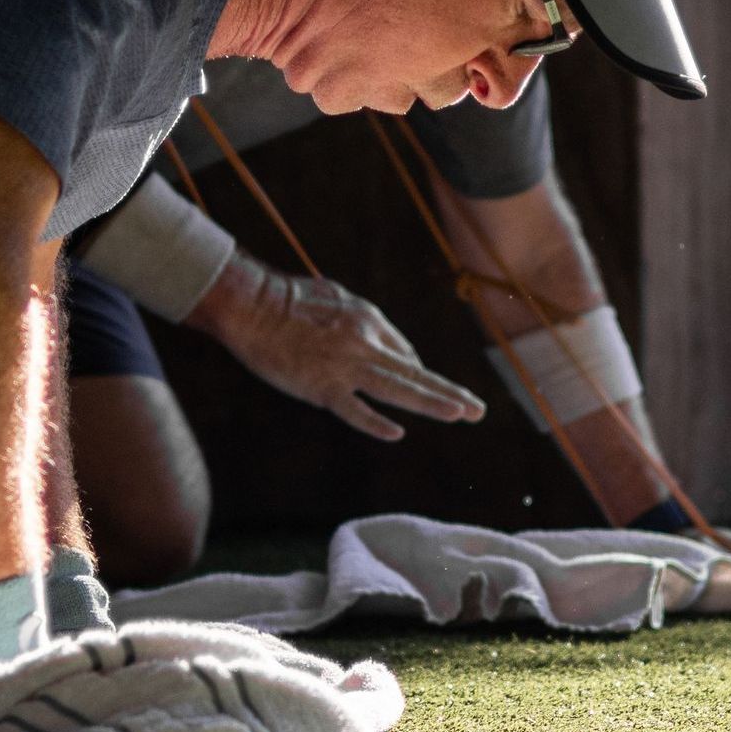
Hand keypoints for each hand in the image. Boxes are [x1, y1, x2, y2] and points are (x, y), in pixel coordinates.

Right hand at [185, 251, 486, 439]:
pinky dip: (374, 421)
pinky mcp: (320, 385)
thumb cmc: (290, 300)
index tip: (428, 394)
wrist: (252, 304)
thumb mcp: (338, 299)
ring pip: (397, 389)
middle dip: (449, 392)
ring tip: (461, 415)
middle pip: (415, 373)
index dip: (419, 377)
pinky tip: (396, 432)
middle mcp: (364, 343)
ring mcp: (344, 367)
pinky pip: (352, 408)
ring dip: (432, 403)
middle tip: (478, 410)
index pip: (405, 357)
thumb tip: (393, 350)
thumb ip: (366, 323)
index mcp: (369, 321)